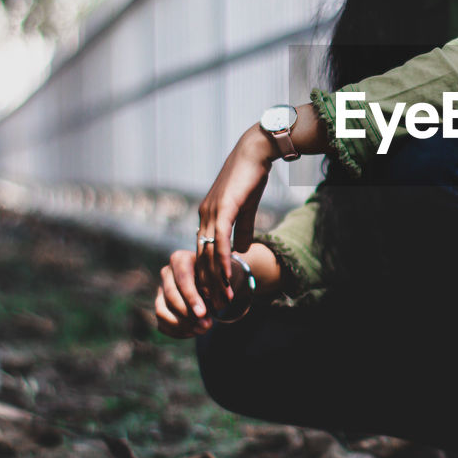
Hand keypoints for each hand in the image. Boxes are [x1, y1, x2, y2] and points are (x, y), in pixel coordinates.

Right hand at [155, 248, 213, 338]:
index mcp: (180, 259)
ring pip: (161, 310)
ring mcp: (160, 290)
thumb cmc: (214, 276)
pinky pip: (161, 322)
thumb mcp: (218, 277)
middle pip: (170, 295)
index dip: (191, 297)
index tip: (202, 313)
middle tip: (206, 325)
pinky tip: (193, 332)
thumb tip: (224, 299)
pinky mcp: (160, 305)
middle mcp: (166, 273)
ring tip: (202, 329)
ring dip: (181, 325)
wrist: (209, 280)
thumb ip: (219, 287)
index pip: (182, 278)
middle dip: (188, 314)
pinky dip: (176, 331)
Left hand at [196, 124, 275, 291]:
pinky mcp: (223, 209)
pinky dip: (221, 260)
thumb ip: (243, 229)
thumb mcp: (247, 208)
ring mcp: (211, 211)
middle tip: (214, 306)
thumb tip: (241, 249)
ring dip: (215, 279)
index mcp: (208, 215)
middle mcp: (204, 215)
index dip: (207, 274)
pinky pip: (219, 241)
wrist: (256, 151)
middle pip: (202, 257)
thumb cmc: (252, 176)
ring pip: (208, 253)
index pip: (203, 251)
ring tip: (222, 299)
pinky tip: (225, 276)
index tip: (213, 293)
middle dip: (208, 284)